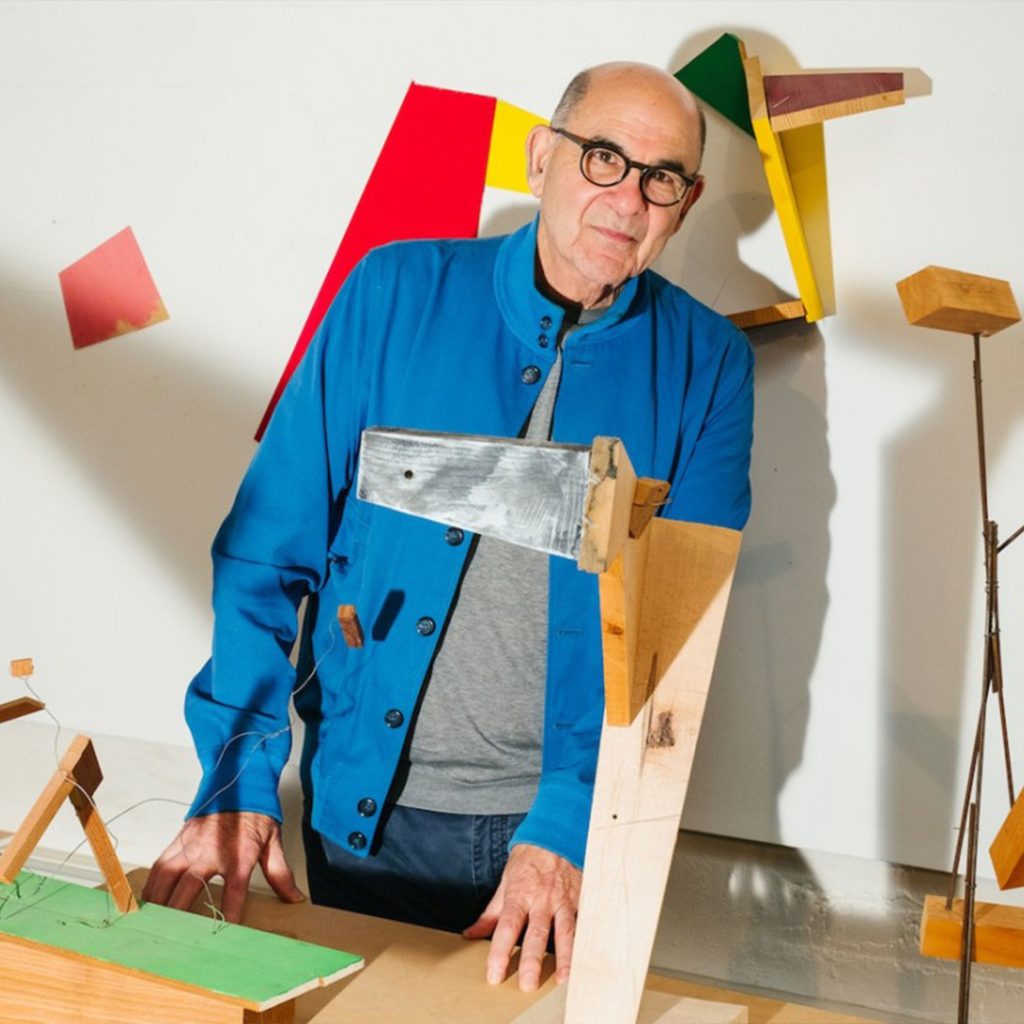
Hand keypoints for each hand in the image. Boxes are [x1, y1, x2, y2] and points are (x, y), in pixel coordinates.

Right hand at [141, 811, 304, 922]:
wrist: (241, 783)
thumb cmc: (256, 816)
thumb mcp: (273, 842)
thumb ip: (280, 874)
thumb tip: (295, 899)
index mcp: (239, 854)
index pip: (234, 891)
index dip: (228, 914)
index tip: (221, 935)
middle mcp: (212, 850)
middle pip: (190, 886)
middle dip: (179, 913)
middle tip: (172, 937)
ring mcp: (193, 844)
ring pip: (168, 875)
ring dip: (159, 900)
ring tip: (151, 924)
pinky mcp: (180, 838)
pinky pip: (161, 863)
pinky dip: (152, 883)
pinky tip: (148, 901)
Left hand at [462, 843, 580, 991]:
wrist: (554, 836)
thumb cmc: (527, 862)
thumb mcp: (506, 883)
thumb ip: (491, 913)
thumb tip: (471, 934)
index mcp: (520, 894)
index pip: (508, 926)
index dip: (500, 951)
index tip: (494, 974)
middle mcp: (542, 899)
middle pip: (537, 933)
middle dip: (533, 960)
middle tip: (528, 985)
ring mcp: (563, 900)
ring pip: (565, 932)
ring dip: (564, 958)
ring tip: (562, 982)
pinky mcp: (580, 900)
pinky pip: (583, 923)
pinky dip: (585, 943)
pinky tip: (587, 962)